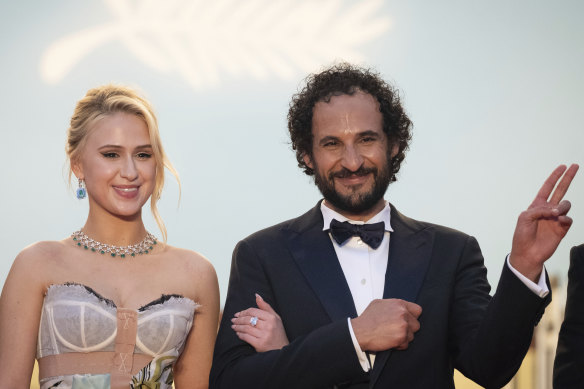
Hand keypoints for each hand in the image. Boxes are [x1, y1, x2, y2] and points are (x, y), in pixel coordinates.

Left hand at [231, 294, 288, 351]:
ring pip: (246, 328)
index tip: (238, 314)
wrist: (282, 349)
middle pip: (248, 319)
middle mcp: (268, 326)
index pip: (253, 311)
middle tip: (233, 320)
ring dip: (237, 327)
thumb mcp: (275, 318)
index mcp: (271, 318)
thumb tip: (256, 295)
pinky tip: (238, 333)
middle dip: (238, 319)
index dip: (243, 312)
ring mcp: (264, 335)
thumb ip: (265, 306)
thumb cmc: (277, 332)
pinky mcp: (259, 344)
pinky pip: (246, 337)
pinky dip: (240, 335)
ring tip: (234, 326)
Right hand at [351, 299, 421, 351]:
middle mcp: (403, 313)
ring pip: (412, 335)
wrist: (359, 331)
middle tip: (397, 331)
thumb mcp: (379, 303)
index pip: (417, 310)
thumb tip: (400, 308)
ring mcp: (403, 325)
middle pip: (416, 324)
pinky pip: (406, 344)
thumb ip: (393, 305)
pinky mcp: (401, 337)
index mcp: (398, 304)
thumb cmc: (367, 319)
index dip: (412, 317)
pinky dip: (398, 345)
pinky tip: (389, 341)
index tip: (407, 321)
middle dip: (408, 329)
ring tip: (391, 336)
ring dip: (403, 338)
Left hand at [510, 164, 578, 281]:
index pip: (548, 187)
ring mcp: (556, 218)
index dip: (555, 177)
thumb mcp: (524, 218)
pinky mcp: (562, 228)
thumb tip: (556, 211)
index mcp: (537, 205)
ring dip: (561, 206)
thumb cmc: (522, 235)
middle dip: (567, 178)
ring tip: (554, 214)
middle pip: (561, 190)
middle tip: (575, 166)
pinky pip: (568, 218)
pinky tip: (558, 221)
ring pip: (565, 204)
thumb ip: (539, 210)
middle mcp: (548, 209)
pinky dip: (564, 218)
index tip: (562, 166)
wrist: (528, 253)